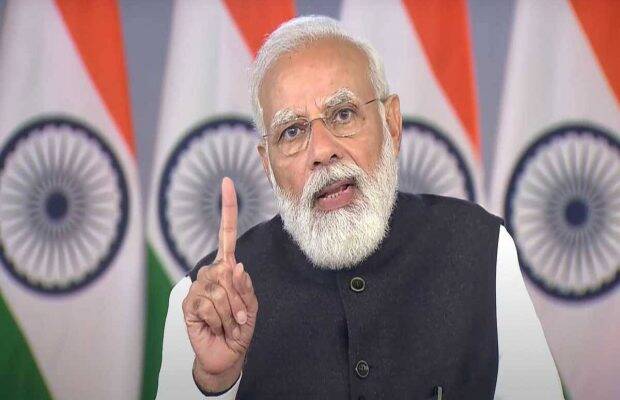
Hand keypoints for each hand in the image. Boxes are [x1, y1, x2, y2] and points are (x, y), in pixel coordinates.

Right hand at [182, 177, 257, 391]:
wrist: (227, 354)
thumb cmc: (240, 327)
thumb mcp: (252, 306)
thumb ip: (245, 286)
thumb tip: (234, 265)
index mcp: (226, 268)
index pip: (226, 235)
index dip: (227, 209)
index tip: (227, 182)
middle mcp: (210, 273)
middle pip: (228, 272)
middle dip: (240, 300)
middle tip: (239, 317)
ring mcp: (197, 287)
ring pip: (220, 290)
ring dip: (231, 313)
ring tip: (228, 323)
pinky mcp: (188, 303)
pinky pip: (209, 304)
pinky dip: (219, 319)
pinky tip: (214, 326)